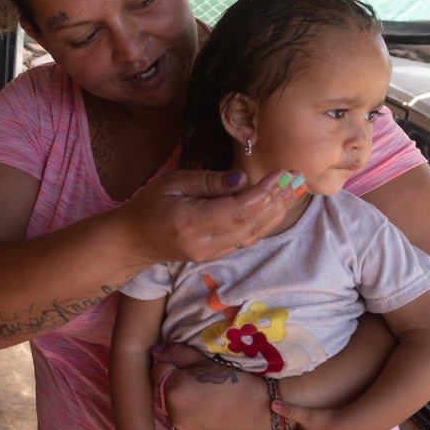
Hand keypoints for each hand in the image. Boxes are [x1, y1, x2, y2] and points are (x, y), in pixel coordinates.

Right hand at [124, 168, 303, 264]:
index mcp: (191, 223)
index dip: (264, 193)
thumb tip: (242, 180)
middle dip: (277, 201)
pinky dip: (266, 222)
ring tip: (293, 190)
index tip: (281, 174)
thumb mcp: (174, 183)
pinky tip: (277, 206)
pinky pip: (248, 240)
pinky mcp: (217, 256)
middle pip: (251, 225)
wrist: (134, 241)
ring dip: (277, 213)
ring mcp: (212, 254)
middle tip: (296, 178)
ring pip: (254, 235)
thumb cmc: (149, 205)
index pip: (238, 211)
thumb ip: (209, 182)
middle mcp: (205, 244)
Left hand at [151, 343, 270, 429]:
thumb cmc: (238, 382)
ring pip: (176, 416)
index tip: (190, 369)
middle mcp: (174, 416)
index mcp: (173, 390)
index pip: (158, 372)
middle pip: (165, 396)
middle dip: (177, 388)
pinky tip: (214, 419)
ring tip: (209, 404)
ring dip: (185, 408)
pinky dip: (196, 426)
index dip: (173, 367)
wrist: (267, 414)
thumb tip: (156, 351)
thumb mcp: (207, 361)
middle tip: (202, 386)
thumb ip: (177, 354)